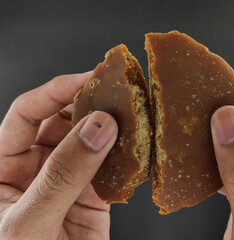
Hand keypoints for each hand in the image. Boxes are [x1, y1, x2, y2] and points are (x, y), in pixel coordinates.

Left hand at [0, 73, 117, 239]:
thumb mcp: (29, 221)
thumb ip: (63, 174)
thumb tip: (97, 128)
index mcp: (4, 166)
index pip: (27, 113)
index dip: (56, 92)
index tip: (88, 79)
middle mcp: (37, 167)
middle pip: (63, 121)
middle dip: (89, 105)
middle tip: (117, 93)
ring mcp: (68, 180)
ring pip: (91, 142)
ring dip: (111, 129)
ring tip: (132, 116)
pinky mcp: (93, 196)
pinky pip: (111, 168)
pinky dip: (126, 157)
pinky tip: (137, 148)